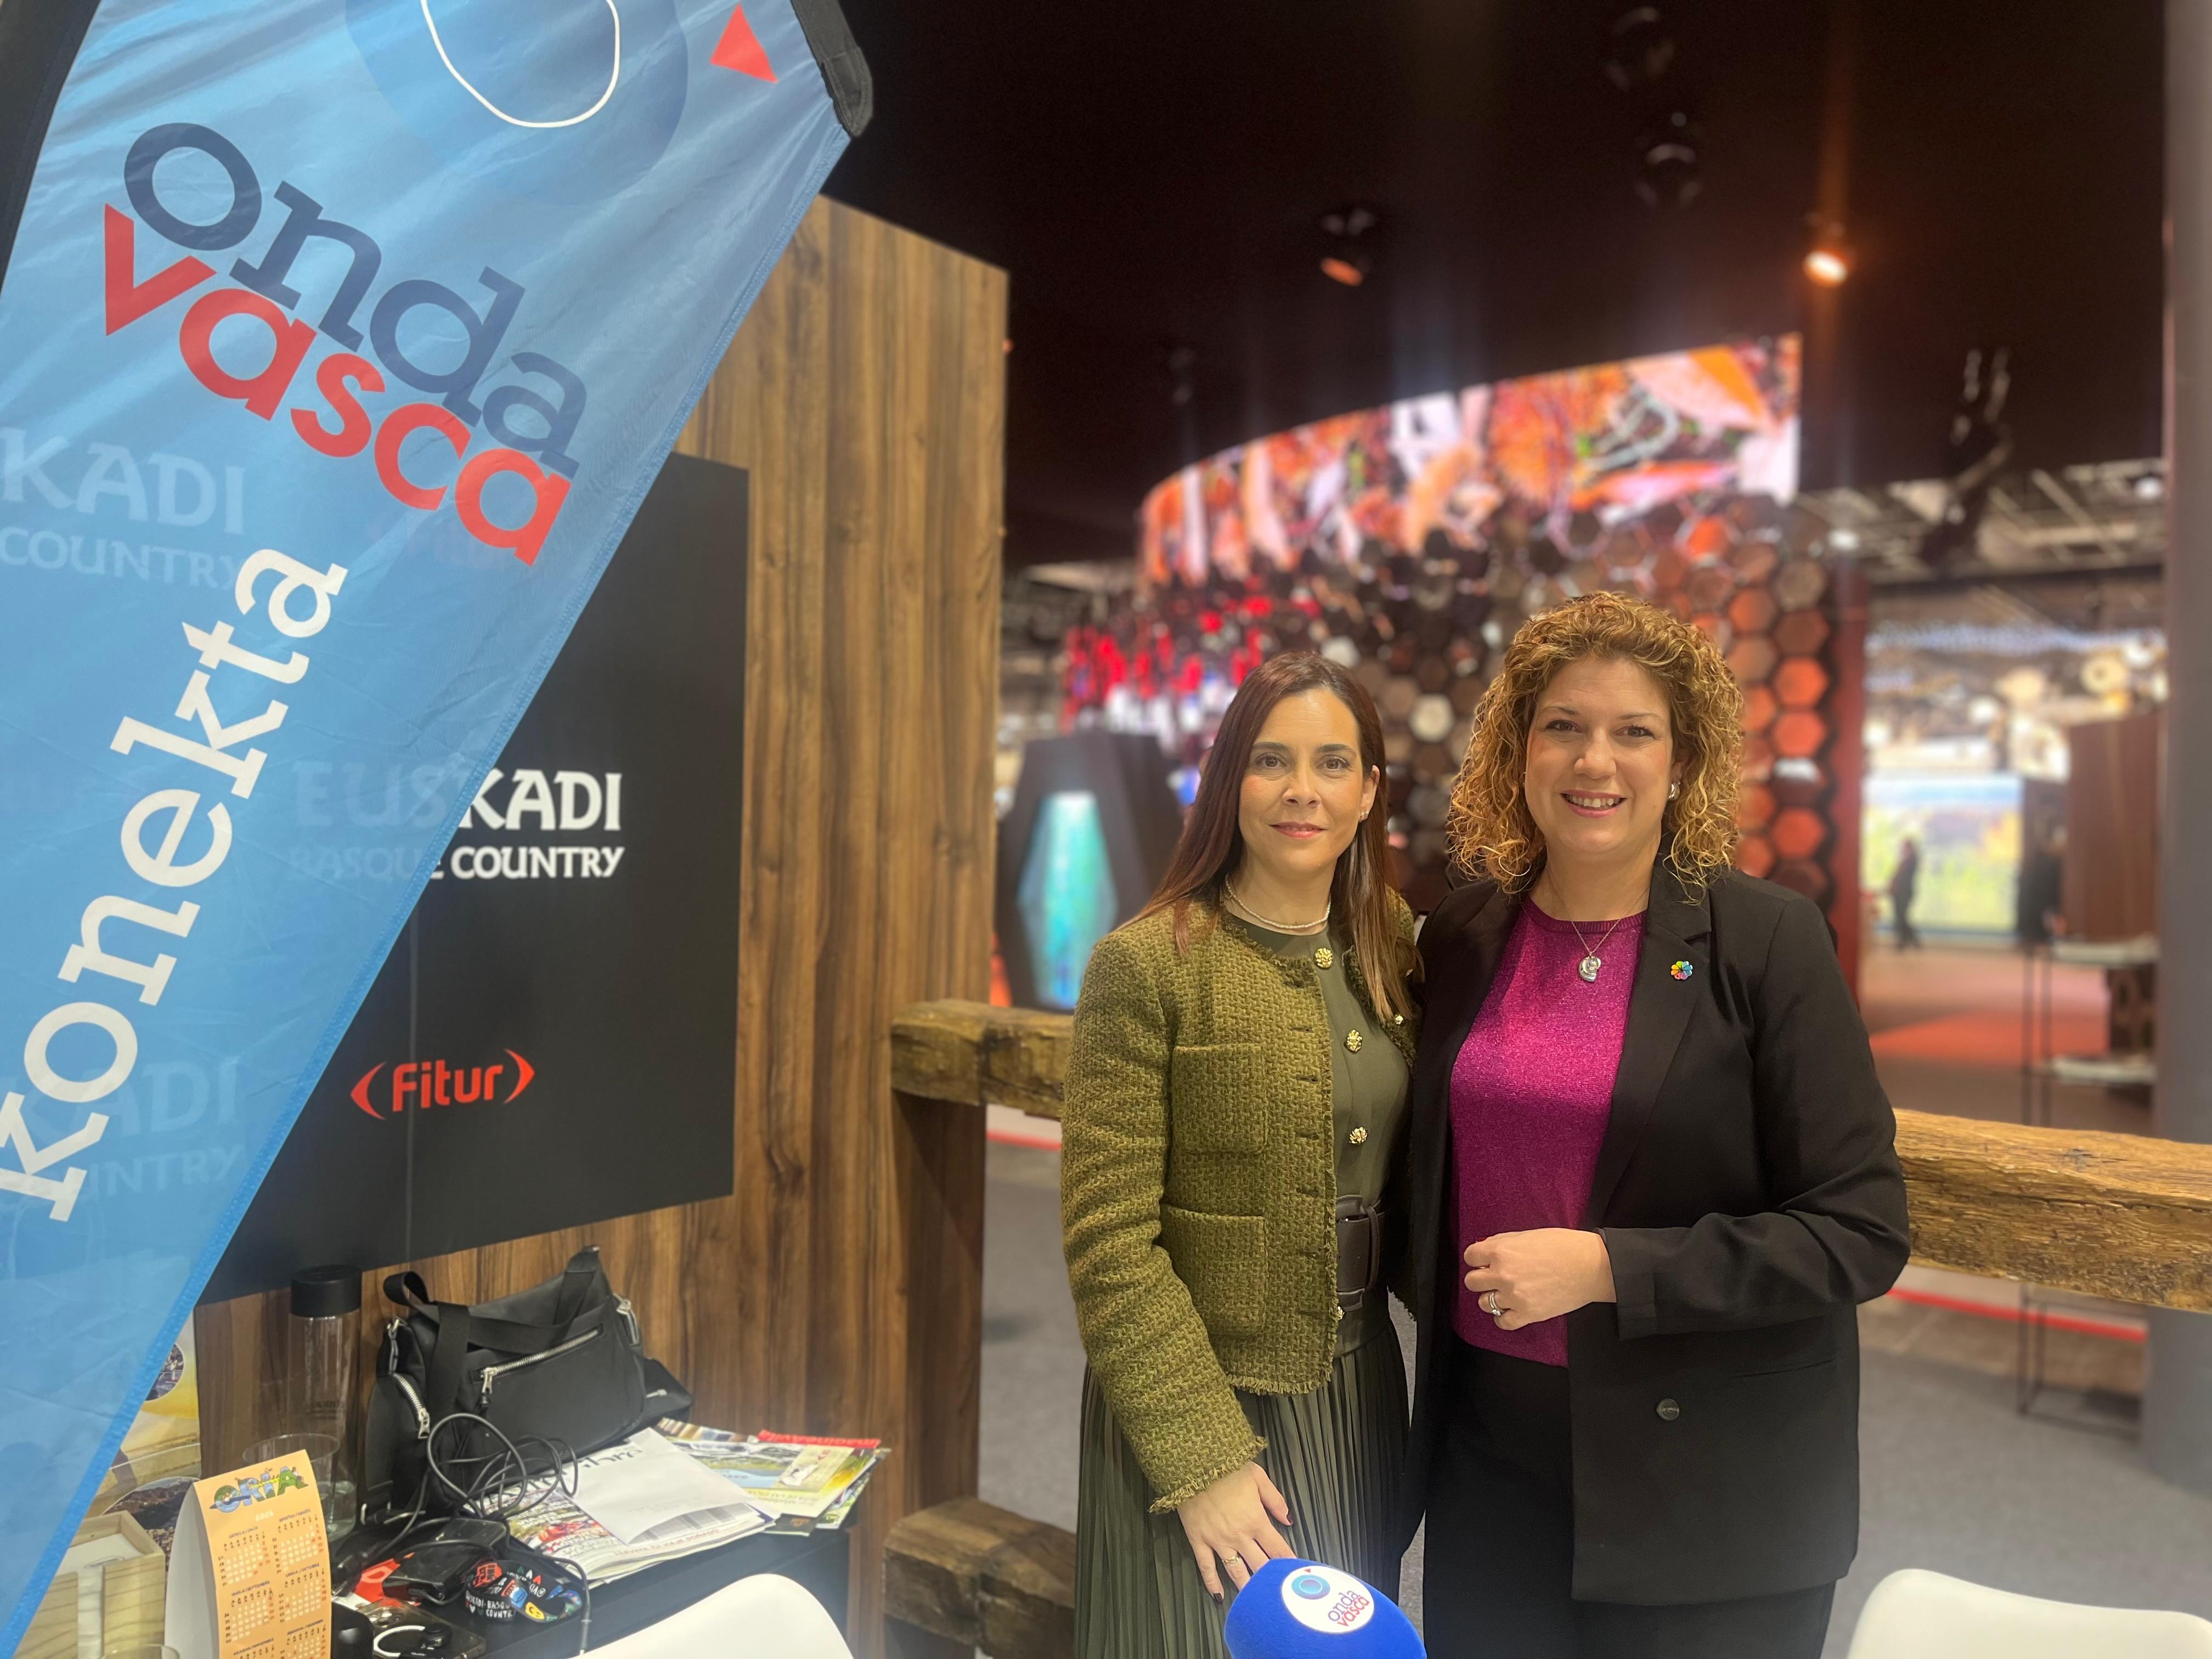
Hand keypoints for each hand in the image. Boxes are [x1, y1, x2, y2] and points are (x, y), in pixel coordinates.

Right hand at [1176, 1461, 1293, 1601]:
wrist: (1192, 1464)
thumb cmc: (1227, 1468)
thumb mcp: (1257, 1477)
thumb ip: (1275, 1500)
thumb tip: (1289, 1519)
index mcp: (1255, 1520)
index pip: (1277, 1548)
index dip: (1287, 1562)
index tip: (1295, 1574)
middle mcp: (1239, 1536)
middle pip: (1259, 1564)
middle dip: (1270, 1580)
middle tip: (1278, 1592)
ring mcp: (1218, 1541)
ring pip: (1236, 1571)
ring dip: (1247, 1587)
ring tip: (1255, 1600)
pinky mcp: (1198, 1541)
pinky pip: (1206, 1567)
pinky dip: (1212, 1583)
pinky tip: (1219, 1596)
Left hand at [1463, 1228, 1614, 1329]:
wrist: (1590, 1266)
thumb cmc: (1563, 1246)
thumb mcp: (1527, 1235)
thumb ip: (1502, 1242)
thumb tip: (1484, 1249)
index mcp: (1501, 1251)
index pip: (1470, 1257)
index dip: (1478, 1258)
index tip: (1485, 1260)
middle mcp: (1503, 1274)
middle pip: (1472, 1281)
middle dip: (1481, 1278)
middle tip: (1494, 1277)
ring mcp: (1514, 1296)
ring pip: (1484, 1303)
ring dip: (1492, 1297)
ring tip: (1505, 1293)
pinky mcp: (1527, 1314)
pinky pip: (1502, 1322)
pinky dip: (1503, 1317)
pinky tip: (1511, 1310)